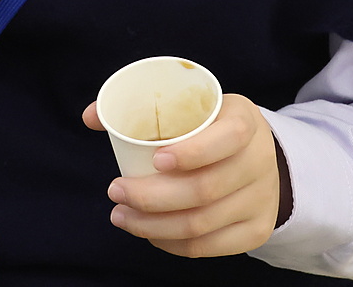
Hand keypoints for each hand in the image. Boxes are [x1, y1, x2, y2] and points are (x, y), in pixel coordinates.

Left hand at [84, 95, 288, 257]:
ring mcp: (261, 199)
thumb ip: (142, 107)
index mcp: (245, 122)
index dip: (192, 153)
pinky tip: (149, 234)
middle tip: (116, 191)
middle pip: (205, 189)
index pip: (227, 139)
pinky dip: (172, 244)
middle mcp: (260, 161)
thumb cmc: (213, 127)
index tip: (155, 160)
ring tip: (121, 216)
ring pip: (202, 223)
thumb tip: (91, 116)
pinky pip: (209, 247)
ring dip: (153, 225)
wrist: (258, 153)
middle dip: (152, 196)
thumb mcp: (193, 106)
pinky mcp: (255, 229)